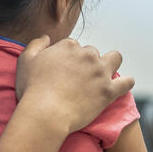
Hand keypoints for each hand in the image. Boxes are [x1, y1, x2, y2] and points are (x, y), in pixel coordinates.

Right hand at [15, 35, 134, 134]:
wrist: (45, 113)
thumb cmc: (32, 89)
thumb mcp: (25, 61)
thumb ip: (36, 44)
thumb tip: (46, 37)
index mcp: (69, 46)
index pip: (74, 46)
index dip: (69, 58)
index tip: (65, 70)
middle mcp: (87, 55)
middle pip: (93, 52)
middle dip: (88, 62)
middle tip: (79, 78)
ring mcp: (100, 72)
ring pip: (115, 58)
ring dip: (111, 64)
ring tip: (103, 75)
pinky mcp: (108, 91)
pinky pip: (127, 83)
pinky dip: (126, 83)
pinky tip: (120, 86)